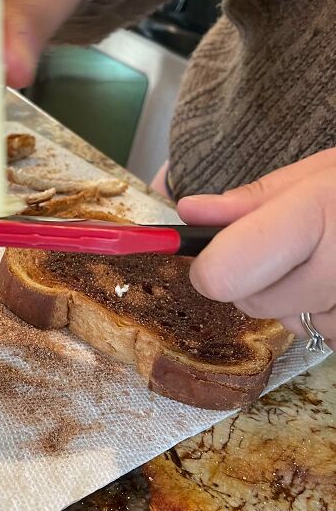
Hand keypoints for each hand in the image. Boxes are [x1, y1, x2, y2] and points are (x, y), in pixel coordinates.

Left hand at [177, 148, 335, 348]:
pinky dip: (321, 312)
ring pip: (285, 321)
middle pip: (249, 301)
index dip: (208, 266)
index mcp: (314, 217)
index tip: (208, 254)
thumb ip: (247, 202)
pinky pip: (321, 333)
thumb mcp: (313, 177)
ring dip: (290, 296)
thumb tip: (188, 212)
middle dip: (252, 275)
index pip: (223, 273)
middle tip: (286, 245)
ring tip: (327, 257)